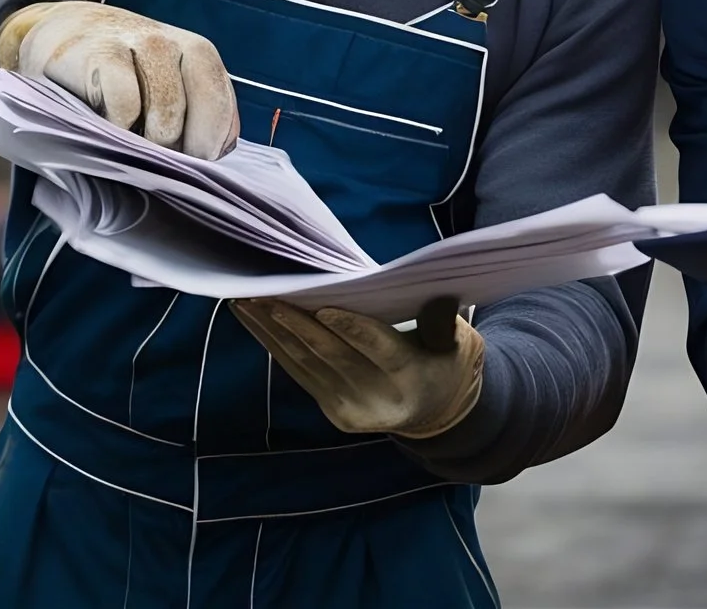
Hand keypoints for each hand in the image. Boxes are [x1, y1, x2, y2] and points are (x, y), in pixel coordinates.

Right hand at [0, 0, 237, 158]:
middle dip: (177, 145)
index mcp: (197, 54)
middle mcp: (170, 44)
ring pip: (165, 110)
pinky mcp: (97, 52)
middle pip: (197, 110)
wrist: (60, 36)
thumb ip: (193, 119)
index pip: (221, 106)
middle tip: (152, 159)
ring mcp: (135, 43)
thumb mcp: (163, 91)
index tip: (185, 162)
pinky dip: (118, 127)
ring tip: (127, 145)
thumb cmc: (117, 79)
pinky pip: (125, 105)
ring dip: (148, 140)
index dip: (207, 143)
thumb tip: (209, 163)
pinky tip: (103, 128)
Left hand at [233, 300, 484, 438]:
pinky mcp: (332, 410)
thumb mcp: (460, 344)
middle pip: (332, 355)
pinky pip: (298, 373)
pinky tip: (255, 322)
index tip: (322, 306)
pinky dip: (274, 345)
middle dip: (295, 323)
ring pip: (305, 364)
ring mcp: (349, 409)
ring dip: (272, 332)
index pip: (378, 350)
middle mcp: (377, 399)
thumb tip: (436, 299)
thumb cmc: (449, 363)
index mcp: (412, 378)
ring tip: (246, 301)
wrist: (439, 414)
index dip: (351, 329)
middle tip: (265, 293)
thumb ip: (442, 324)